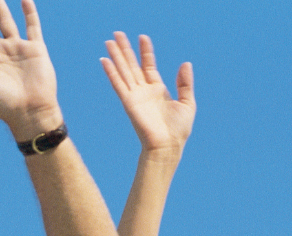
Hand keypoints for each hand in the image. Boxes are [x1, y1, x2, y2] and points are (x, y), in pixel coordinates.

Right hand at [102, 32, 194, 157]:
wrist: (168, 145)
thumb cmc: (178, 129)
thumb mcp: (187, 102)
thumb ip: (185, 83)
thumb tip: (185, 63)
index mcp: (157, 90)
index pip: (148, 66)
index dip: (145, 51)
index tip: (142, 37)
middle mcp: (144, 91)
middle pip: (132, 65)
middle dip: (125, 49)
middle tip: (117, 34)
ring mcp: (135, 96)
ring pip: (123, 71)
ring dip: (116, 56)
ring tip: (109, 41)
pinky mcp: (129, 102)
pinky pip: (118, 84)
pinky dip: (111, 72)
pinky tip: (104, 61)